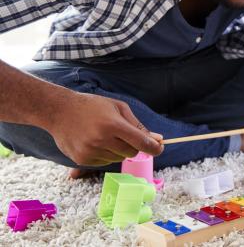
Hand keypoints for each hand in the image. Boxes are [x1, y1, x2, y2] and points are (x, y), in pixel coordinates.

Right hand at [45, 92, 163, 165]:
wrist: (59, 111)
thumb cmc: (92, 106)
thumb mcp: (118, 108)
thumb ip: (138, 125)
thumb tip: (157, 139)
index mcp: (113, 125)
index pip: (141, 143)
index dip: (154, 148)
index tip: (160, 148)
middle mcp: (101, 140)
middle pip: (131, 153)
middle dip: (134, 146)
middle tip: (125, 134)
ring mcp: (90, 151)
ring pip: (118, 158)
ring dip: (118, 150)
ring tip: (105, 135)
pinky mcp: (81, 159)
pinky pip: (104, 162)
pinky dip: (106, 154)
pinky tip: (95, 141)